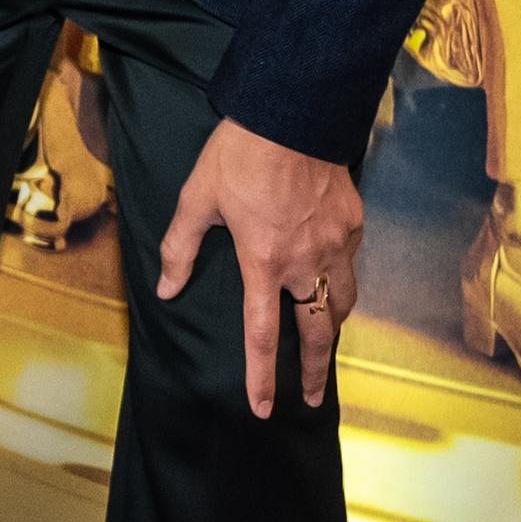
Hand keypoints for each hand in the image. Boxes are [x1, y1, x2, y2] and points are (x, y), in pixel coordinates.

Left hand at [153, 117, 363, 414]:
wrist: (292, 112)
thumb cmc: (239, 154)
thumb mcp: (197, 198)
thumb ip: (180, 248)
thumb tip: (166, 289)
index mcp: (263, 262)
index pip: (262, 334)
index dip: (262, 377)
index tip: (266, 409)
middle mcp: (305, 262)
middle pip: (317, 332)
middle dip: (315, 371)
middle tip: (314, 397)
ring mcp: (335, 243)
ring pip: (343, 301)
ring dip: (334, 327)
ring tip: (327, 340)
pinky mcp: (354, 221)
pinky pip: (351, 263)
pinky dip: (343, 278)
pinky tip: (333, 274)